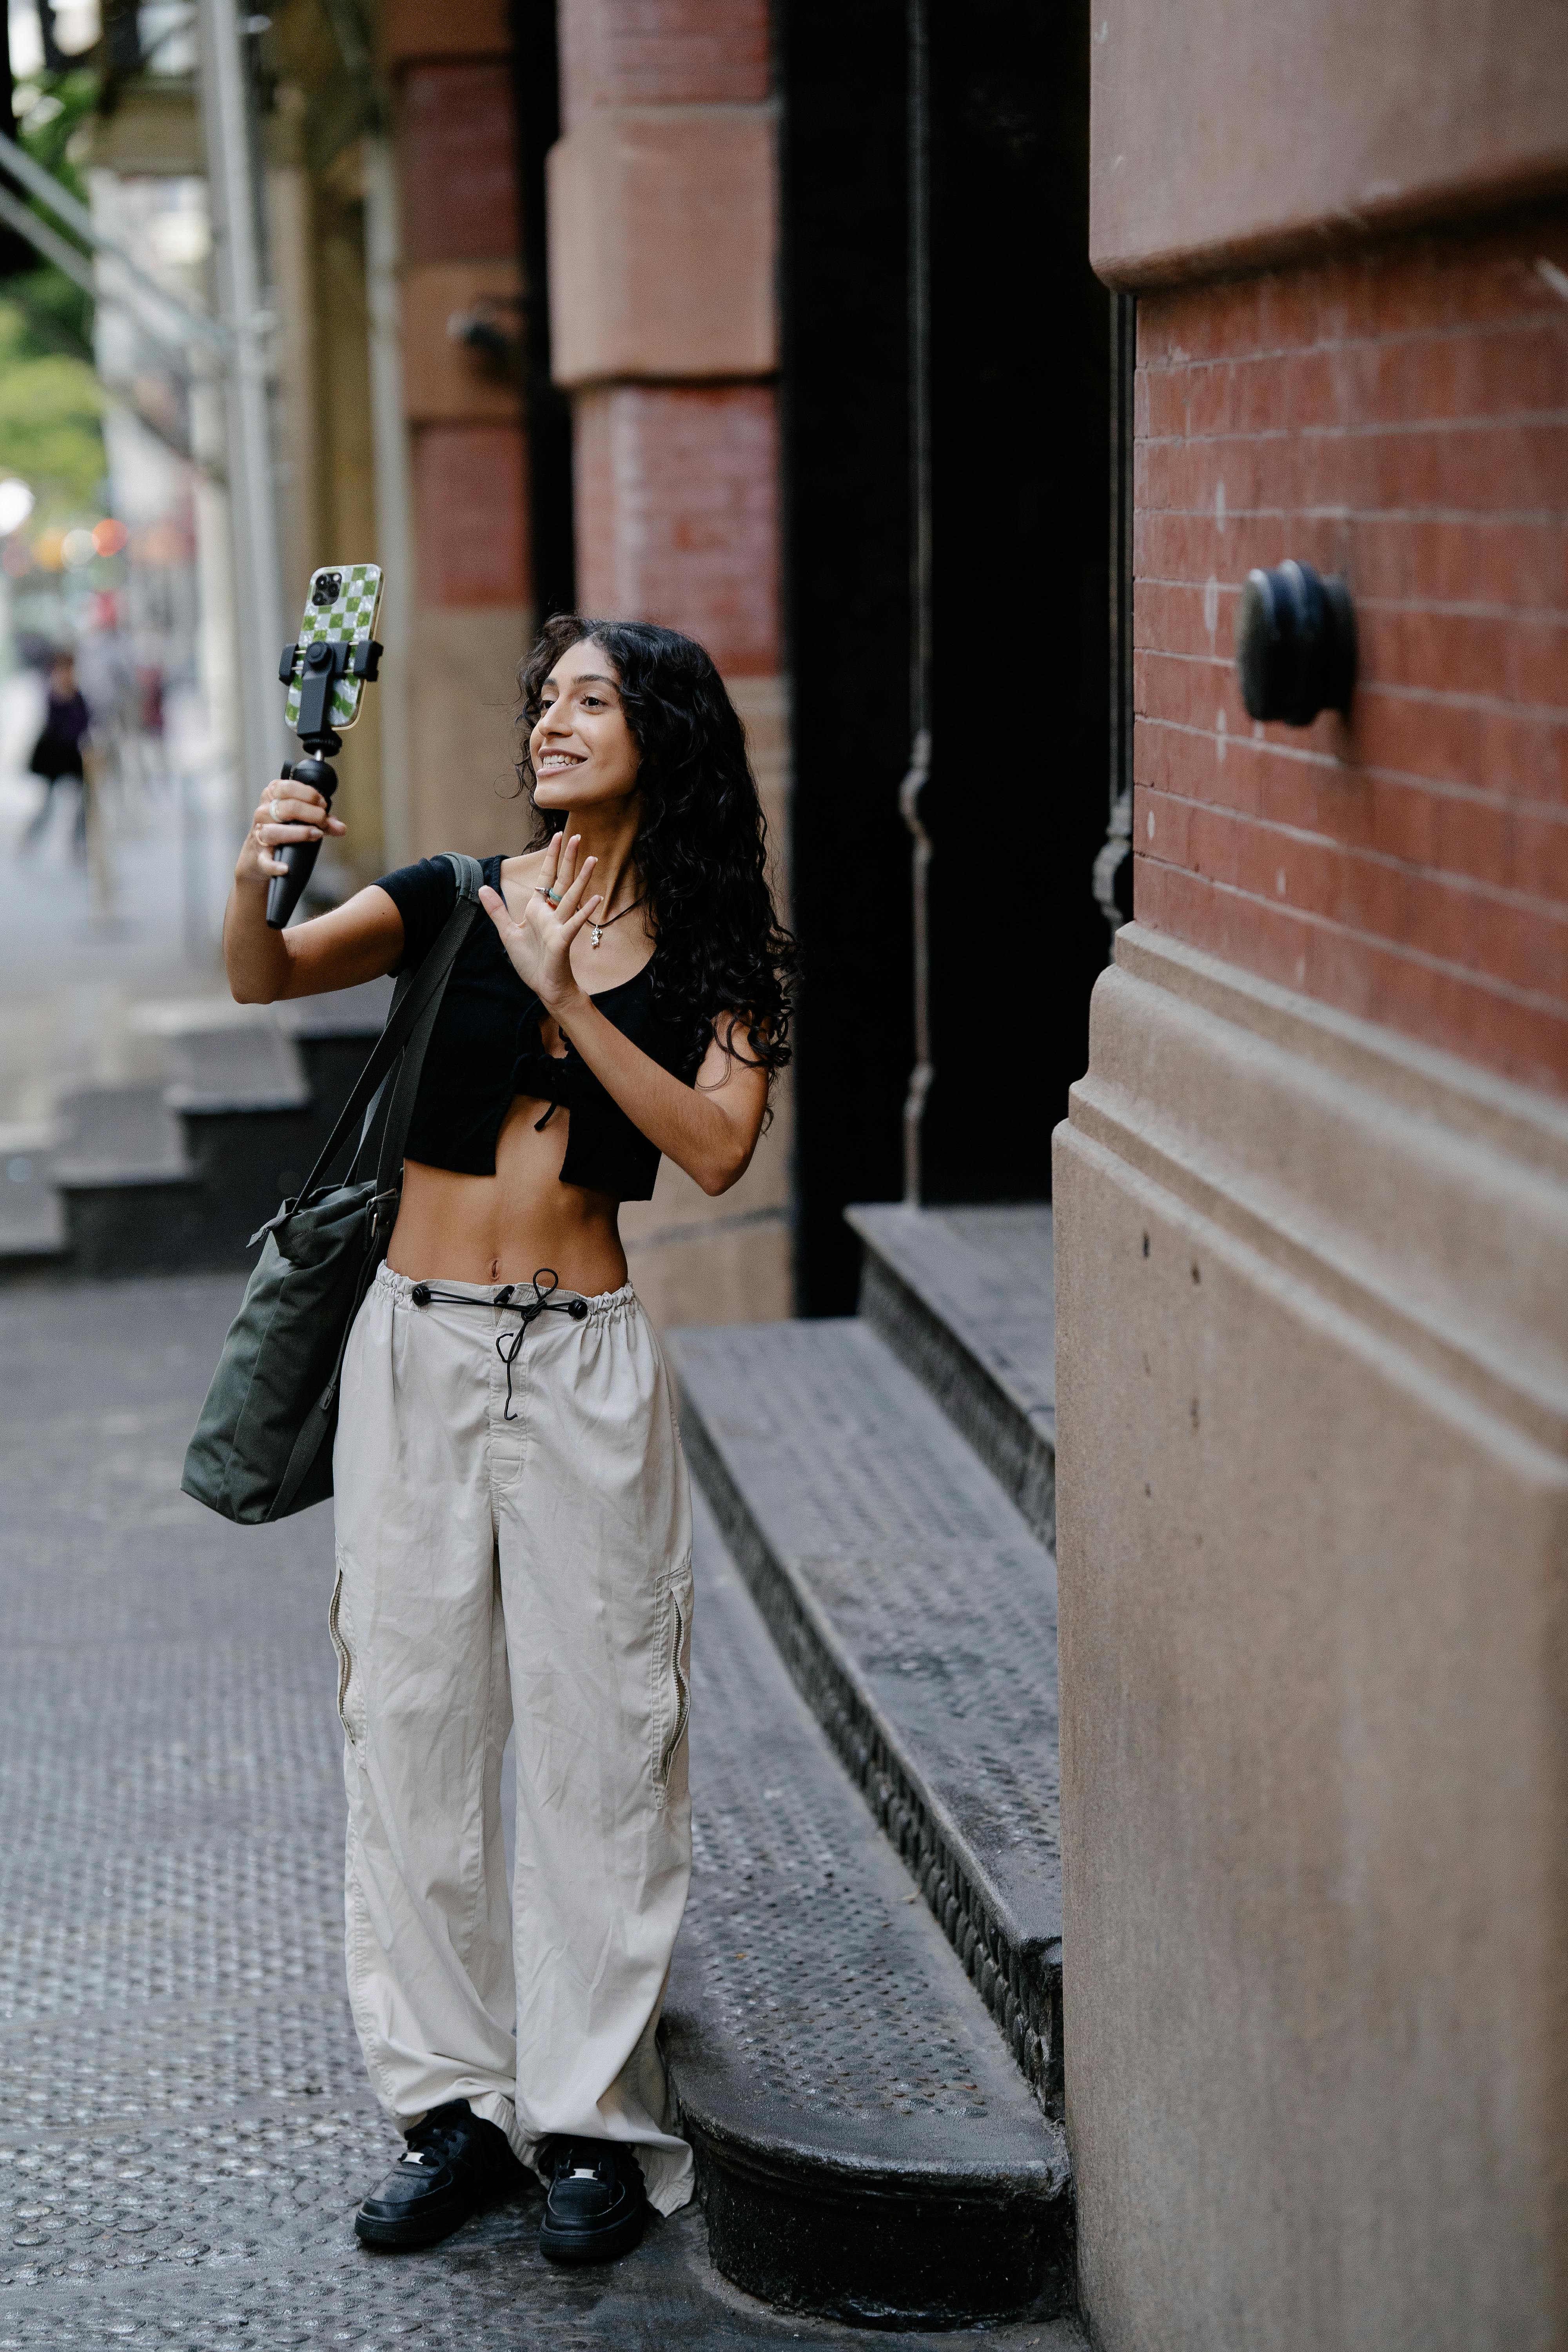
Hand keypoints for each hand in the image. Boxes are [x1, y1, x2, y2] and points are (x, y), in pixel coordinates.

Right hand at [237, 777, 345, 885]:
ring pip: (274, 831)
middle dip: (311, 813)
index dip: (309, 795)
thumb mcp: (300, 820)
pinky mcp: (259, 857)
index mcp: (272, 797)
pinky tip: (286, 868)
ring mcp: (259, 835)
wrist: (258, 858)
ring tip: (316, 835)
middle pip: (287, 808)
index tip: (322, 805)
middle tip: (323, 822)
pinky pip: (265, 861)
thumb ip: (321, 822)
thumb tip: (341, 828)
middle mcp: (263, 813)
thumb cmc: (282, 831)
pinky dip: (275, 865)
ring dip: (299, 833)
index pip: (288, 787)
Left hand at [479, 832, 601, 1013]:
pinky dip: (584, 911)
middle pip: (561, 881)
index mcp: (537, 910)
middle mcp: (551, 914)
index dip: (552, 857)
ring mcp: (559, 926)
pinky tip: (595, 898)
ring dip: (582, 878)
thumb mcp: (507, 934)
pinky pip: (574, 923)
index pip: (546, 877)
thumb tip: (482, 887)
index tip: (559, 836)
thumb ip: (497, 910)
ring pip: (571, 897)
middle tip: (577, 837)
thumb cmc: (531, 962)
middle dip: (568, 859)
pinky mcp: (563, 940)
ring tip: (592, 859)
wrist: (544, 987)